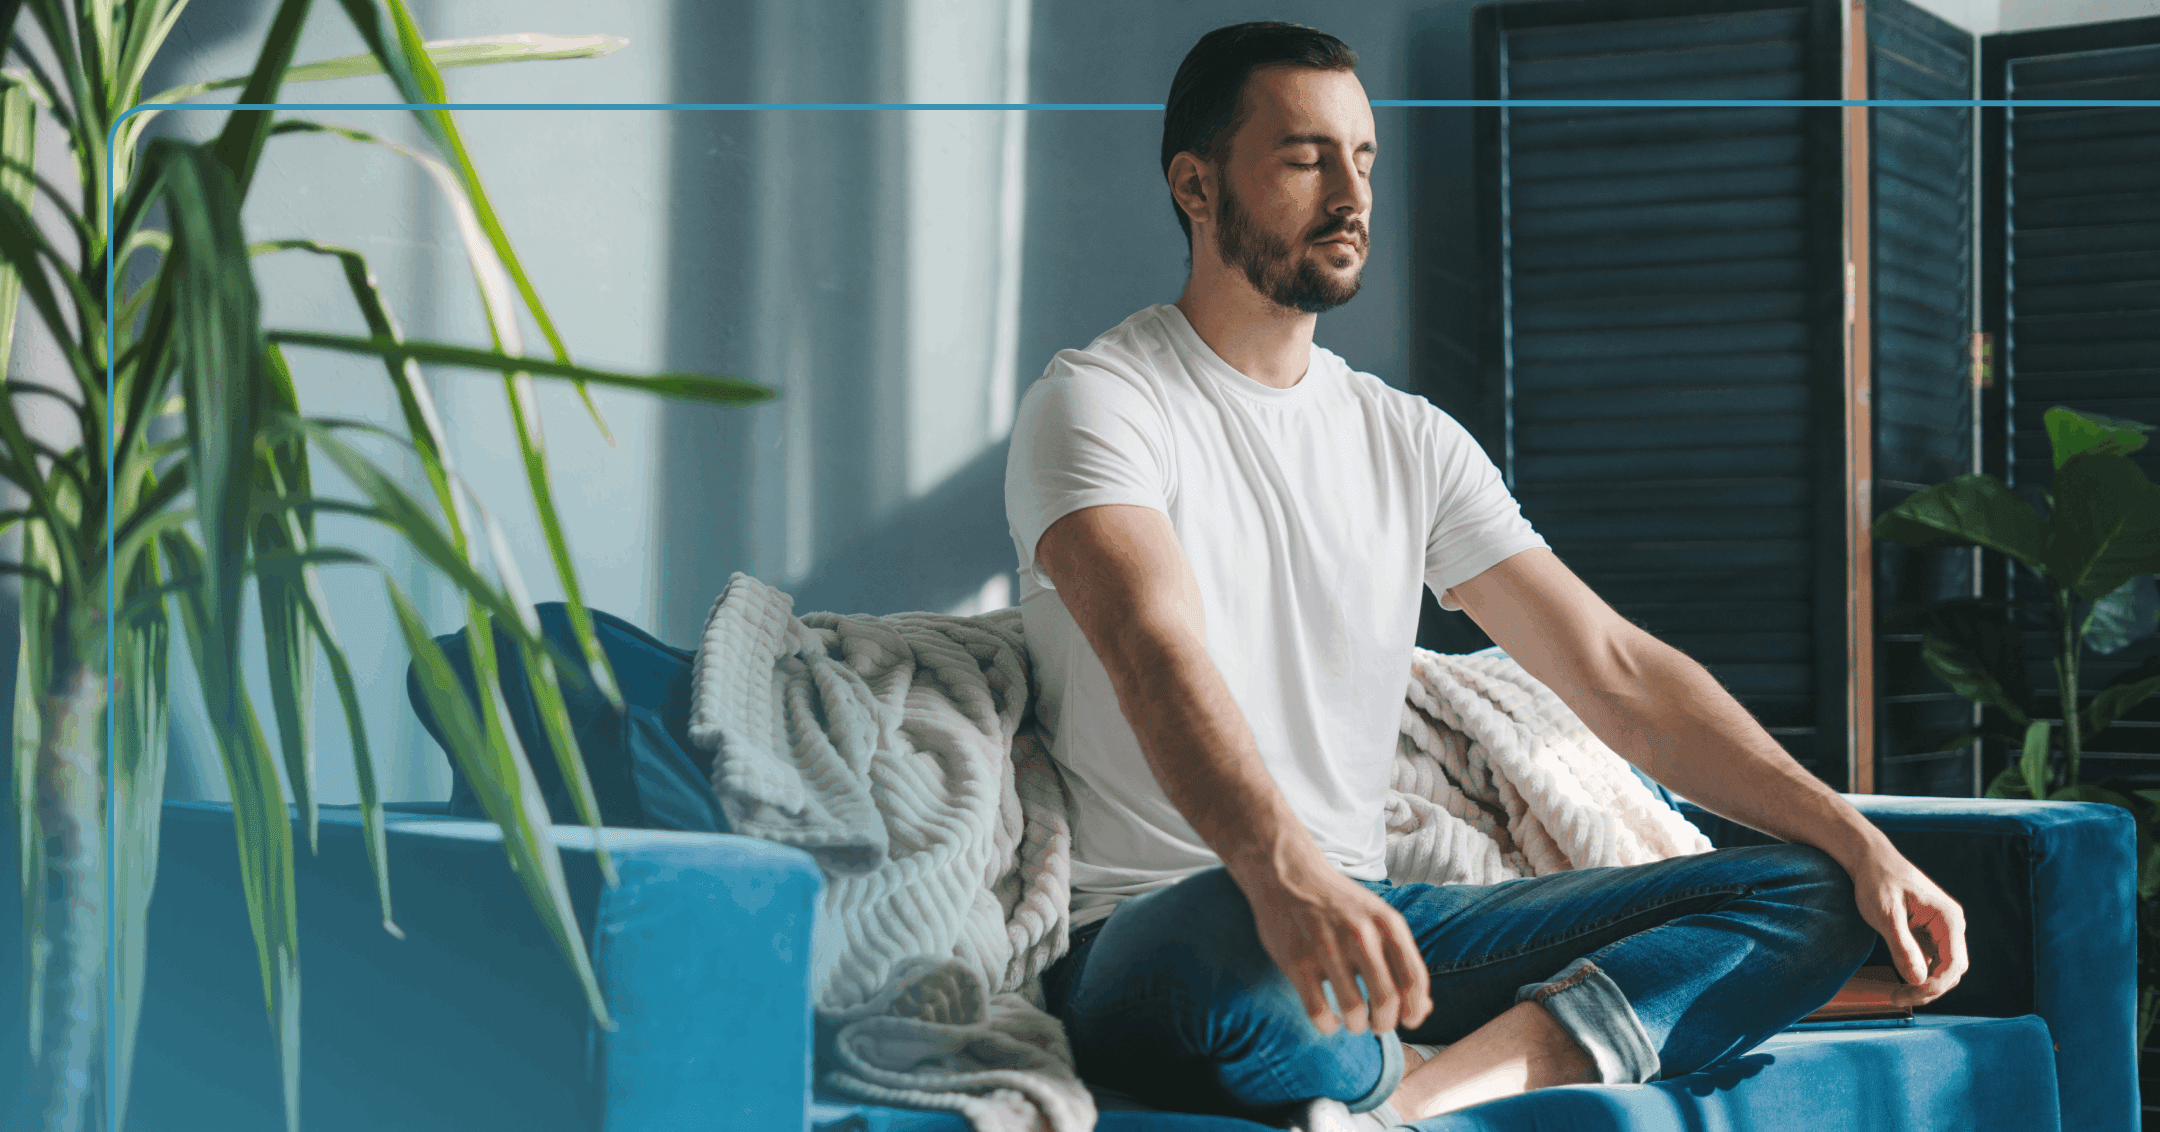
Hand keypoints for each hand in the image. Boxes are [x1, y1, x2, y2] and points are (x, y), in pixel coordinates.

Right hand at [1239, 858, 1432, 1035]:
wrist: (1288, 873)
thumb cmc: (1340, 904)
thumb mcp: (1378, 919)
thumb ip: (1401, 960)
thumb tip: (1423, 1009)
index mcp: (1386, 924)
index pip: (1414, 979)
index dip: (1415, 1010)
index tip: (1408, 1021)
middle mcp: (1360, 935)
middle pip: (1386, 1000)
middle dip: (1385, 1024)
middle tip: (1378, 1025)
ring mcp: (1326, 948)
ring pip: (1353, 1011)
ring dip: (1357, 1025)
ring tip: (1354, 1021)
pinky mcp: (1297, 961)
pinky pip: (1318, 1011)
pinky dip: (1327, 1025)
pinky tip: (1329, 1019)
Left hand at [1848, 847, 1968, 1005]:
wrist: (1869, 859)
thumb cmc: (1877, 881)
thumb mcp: (1886, 914)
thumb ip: (1902, 946)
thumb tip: (1919, 980)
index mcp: (1949, 918)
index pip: (1954, 964)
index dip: (1935, 986)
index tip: (1909, 995)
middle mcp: (1951, 925)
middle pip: (1951, 970)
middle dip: (1929, 989)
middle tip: (1897, 999)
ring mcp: (1941, 930)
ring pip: (1941, 968)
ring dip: (1923, 985)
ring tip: (1896, 994)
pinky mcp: (1928, 933)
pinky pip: (1930, 961)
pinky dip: (1917, 974)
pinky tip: (1898, 980)